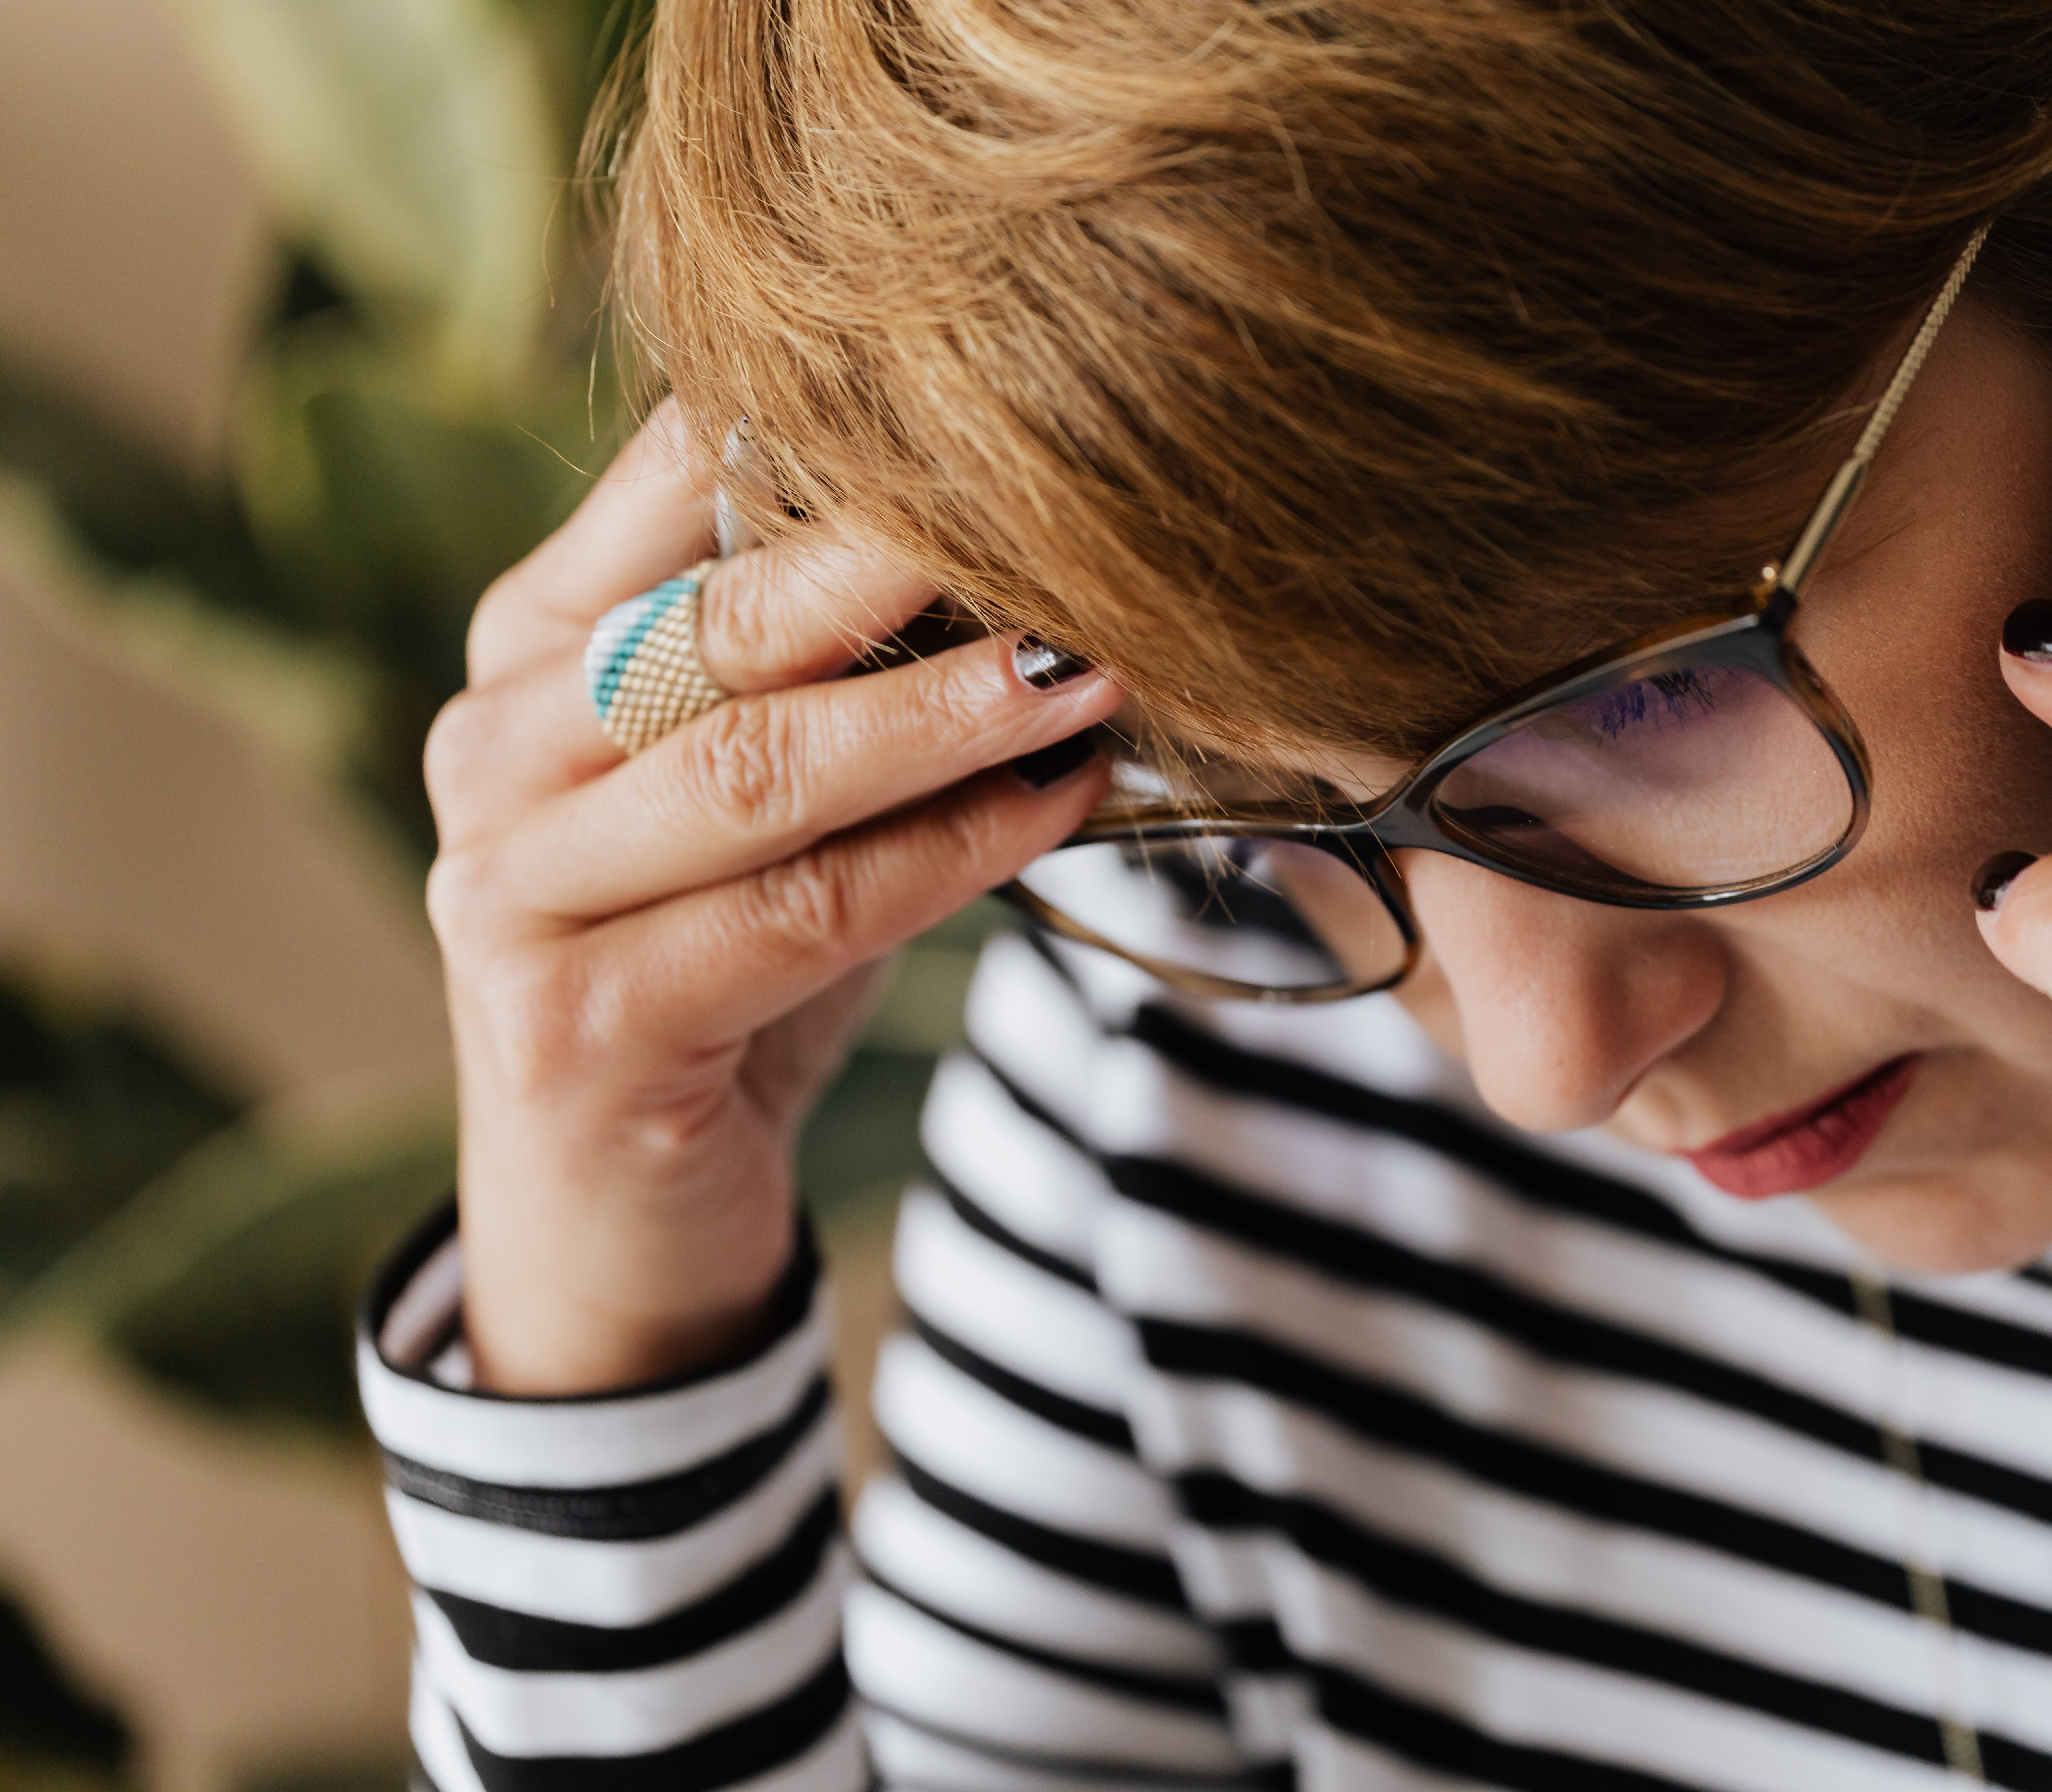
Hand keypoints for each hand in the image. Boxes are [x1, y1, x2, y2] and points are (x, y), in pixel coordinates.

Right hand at [426, 403, 1117, 1393]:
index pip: (667, 486)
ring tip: (1088, 671)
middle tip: (1065, 521)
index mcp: (529, 650)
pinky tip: (1053, 809)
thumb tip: (1028, 551)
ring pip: (759, 768)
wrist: (618, 1212)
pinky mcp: (572, 1022)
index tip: (994, 405)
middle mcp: (494, 748)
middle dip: (899, 565)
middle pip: (717, 624)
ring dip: (945, 717)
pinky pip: (798, 911)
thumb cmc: (719, 965)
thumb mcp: (765, 796)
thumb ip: (830, 674)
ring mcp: (510, 890)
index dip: (825, 435)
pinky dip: (945, 856)